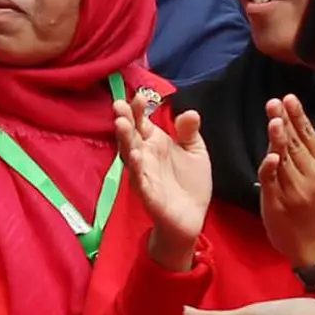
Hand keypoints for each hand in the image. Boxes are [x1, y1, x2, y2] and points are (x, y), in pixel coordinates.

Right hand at [112, 96, 211, 271]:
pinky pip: (140, 180)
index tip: (140, 96)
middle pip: (131, 135)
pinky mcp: (148, 194)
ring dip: (124, 140)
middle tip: (119, 105)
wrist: (191, 218)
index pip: (142, 122)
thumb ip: (190, 132)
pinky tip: (136, 156)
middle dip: (125, 120)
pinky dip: (137, 168)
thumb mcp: (195, 152)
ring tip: (121, 124)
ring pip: (130, 155)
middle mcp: (145, 156)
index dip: (139, 109)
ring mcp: (144, 174)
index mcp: (155, 143)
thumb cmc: (190, 183)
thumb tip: (190, 112)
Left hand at [256, 96, 314, 265]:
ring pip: (284, 159)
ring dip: (278, 139)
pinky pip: (273, 182)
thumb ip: (306, 153)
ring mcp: (296, 190)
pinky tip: (270, 156)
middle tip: (275, 102)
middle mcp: (312, 175)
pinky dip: (271, 168)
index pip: (309, 135)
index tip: (288, 98)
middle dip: (284, 121)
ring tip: (274, 119)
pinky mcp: (279, 203)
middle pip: (295, 143)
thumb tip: (290, 122)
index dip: (298, 116)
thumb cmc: (314, 206)